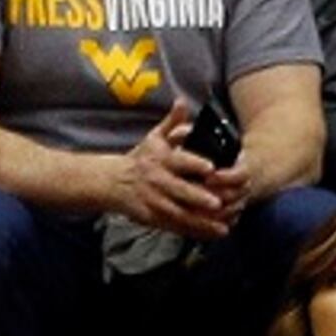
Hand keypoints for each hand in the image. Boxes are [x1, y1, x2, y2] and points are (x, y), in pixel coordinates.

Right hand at [113, 102, 241, 238]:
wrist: (112, 182)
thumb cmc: (140, 159)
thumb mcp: (154, 138)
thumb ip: (172, 123)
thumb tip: (183, 102)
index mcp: (160, 160)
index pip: (178, 161)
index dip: (194, 163)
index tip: (212, 167)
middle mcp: (157, 181)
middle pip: (179, 190)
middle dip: (198, 198)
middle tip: (218, 203)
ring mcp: (155, 201)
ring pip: (180, 213)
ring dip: (201, 221)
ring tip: (222, 225)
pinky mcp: (154, 218)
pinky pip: (178, 226)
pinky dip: (196, 231)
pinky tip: (214, 232)